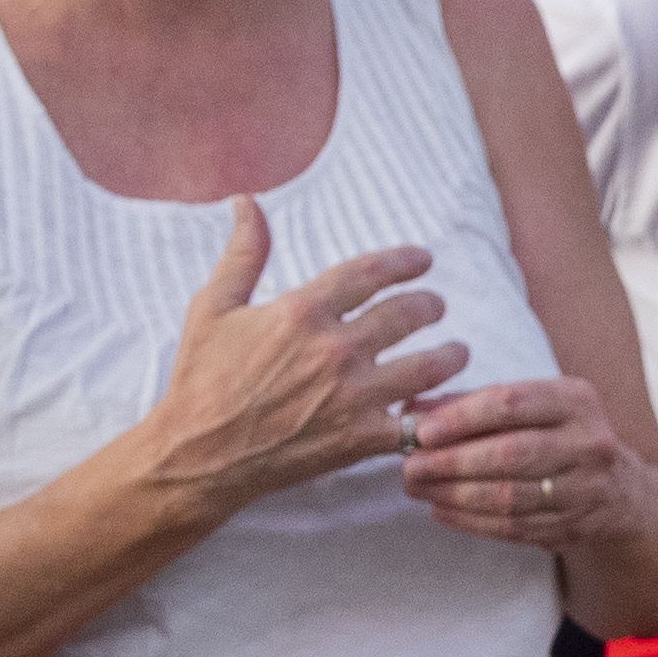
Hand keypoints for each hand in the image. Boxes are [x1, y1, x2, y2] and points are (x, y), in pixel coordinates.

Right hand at [141, 205, 454, 529]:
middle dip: (430, 306)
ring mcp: (355, 395)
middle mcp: (335, 349)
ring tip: (458, 351)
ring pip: (430, 366)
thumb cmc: (200, 378)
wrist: (200, 453)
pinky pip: (420, 422)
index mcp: (301, 311)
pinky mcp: (364, 438)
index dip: (403, 262)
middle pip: (408, 314)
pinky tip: (444, 405)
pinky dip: (438, 414)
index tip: (424, 259)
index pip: (369, 274)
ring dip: (451, 355)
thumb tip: (247, 203)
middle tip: (437, 306)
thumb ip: (242, 255)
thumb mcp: (212, 307)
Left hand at [391, 373, 647, 557]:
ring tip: (418, 489)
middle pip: (511, 454)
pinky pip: (515, 527)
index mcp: (576, 401)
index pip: (511, 404)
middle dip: (452, 462)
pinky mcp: (577, 525)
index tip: (422, 431)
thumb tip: (412, 408)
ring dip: (455, 495)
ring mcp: (588, 489)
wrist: (619, 489)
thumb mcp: (531, 406)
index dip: (461, 417)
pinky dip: (471, 522)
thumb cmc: (558, 436)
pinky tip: (442, 511)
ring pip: (510, 496)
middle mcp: (590, 443)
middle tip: (411, 467)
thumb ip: (473, 402)